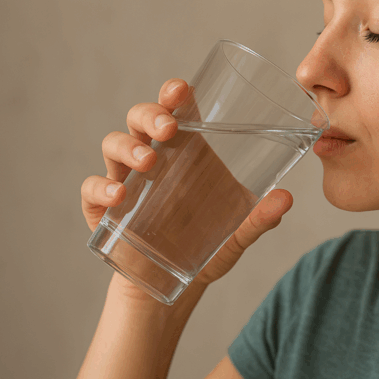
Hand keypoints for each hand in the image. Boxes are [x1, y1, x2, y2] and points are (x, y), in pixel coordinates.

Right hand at [80, 78, 293, 303]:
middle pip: (141, 118)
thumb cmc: (205, 248)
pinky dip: (100, 187)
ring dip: (128, 146)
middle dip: (152, 115)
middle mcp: (153, 158)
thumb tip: (286, 198)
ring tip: (148, 162)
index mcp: (186, 153)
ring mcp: (125, 180)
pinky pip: (92, 188)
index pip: (176, 111)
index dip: (174, 94)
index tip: (181, 89)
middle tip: (168, 129)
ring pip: (113, 143)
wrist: (172, 288)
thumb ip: (259, 217)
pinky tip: (117, 196)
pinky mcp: (102, 209)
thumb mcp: (237, 234)